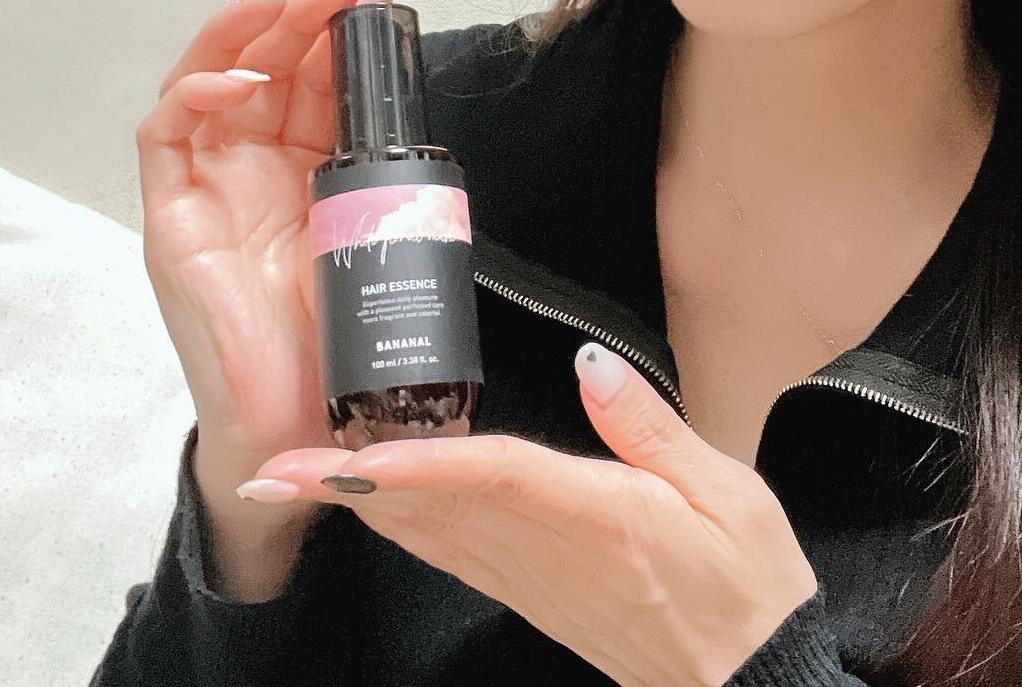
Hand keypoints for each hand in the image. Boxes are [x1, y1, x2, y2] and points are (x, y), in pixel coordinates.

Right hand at [135, 0, 396, 471]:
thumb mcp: (380, 232)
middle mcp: (253, 167)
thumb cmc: (344, 335)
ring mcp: (209, 188)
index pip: (311, 79)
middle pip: (261, 65)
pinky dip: (194, 95)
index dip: (335, 36)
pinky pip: (165, 137)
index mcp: (307, 167)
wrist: (305, 426)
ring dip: (245, 34)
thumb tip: (426, 110)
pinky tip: (235, 80)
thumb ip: (391, 174)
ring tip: (290, 6)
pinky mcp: (172, 219)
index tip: (376, 1)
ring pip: (208, 80)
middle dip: (298, 19)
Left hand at [237, 340, 819, 686]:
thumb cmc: (747, 584)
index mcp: (602, 517)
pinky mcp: (534, 595)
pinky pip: (454, 557)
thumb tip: (590, 365)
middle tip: (272, 469)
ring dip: (359, 508)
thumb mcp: (727, 491)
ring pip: (433, 537)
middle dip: (349, 490)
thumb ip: (650, 426)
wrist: (748, 681)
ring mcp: (536, 581)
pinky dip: (403, 529)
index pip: (497, 480)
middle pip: (436, 511)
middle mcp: (551, 551)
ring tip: (295, 484)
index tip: (355, 457)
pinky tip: (371, 509)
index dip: (423, 465)